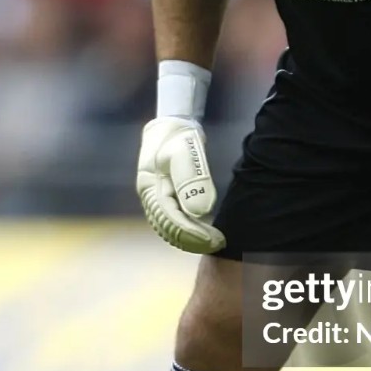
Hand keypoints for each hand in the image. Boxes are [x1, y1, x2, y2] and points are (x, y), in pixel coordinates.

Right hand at [136, 117, 225, 252]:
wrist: (172, 127)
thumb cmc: (178, 137)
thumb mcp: (184, 152)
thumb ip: (192, 180)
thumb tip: (200, 212)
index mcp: (150, 188)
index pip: (170, 218)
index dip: (191, 232)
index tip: (213, 239)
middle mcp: (151, 198)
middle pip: (169, 228)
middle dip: (194, 240)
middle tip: (220, 243)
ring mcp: (157, 201)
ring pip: (171, 230)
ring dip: (192, 240)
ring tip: (217, 242)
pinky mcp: (167, 201)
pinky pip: (175, 223)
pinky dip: (190, 232)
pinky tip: (206, 236)